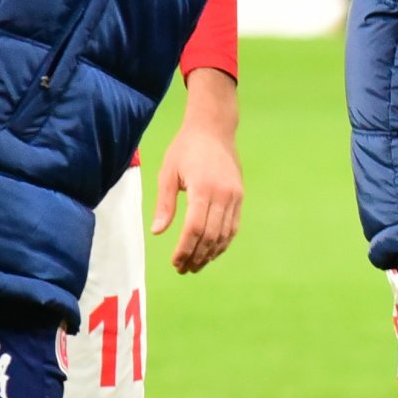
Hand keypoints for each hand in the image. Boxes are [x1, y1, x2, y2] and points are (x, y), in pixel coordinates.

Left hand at [151, 68, 243, 272]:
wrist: (214, 128)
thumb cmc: (186, 148)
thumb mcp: (168, 172)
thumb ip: (165, 203)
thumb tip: (158, 232)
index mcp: (203, 188)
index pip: (194, 228)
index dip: (184, 249)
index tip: (174, 262)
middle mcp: (223, 194)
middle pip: (210, 235)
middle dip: (196, 256)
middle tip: (183, 269)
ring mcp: (234, 195)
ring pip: (224, 234)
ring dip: (210, 253)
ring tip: (195, 265)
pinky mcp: (239, 195)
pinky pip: (233, 226)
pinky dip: (223, 242)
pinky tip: (211, 251)